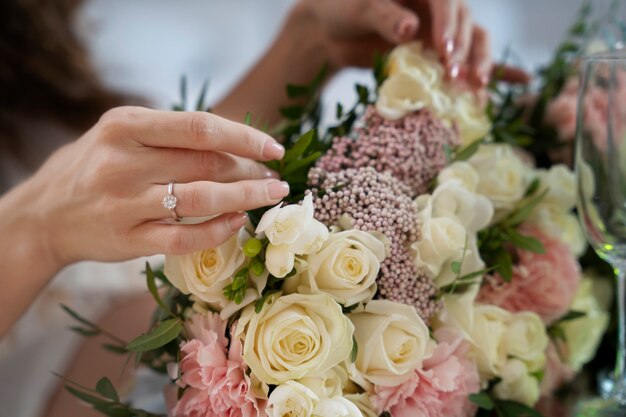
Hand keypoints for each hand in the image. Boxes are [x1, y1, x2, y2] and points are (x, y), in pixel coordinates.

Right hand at [26, 107, 287, 265]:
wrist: (44, 214)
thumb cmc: (94, 166)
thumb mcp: (121, 134)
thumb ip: (171, 134)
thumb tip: (238, 142)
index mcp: (125, 125)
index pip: (200, 127)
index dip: (245, 137)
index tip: (273, 148)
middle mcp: (123, 162)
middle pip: (207, 164)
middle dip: (250, 171)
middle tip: (273, 177)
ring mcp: (125, 204)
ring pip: (202, 199)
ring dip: (246, 198)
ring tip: (270, 195)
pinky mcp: (129, 240)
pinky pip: (186, 237)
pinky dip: (219, 230)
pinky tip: (238, 222)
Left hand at [296, 0, 525, 86]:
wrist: (334, 31)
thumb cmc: (345, 11)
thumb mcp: (361, 9)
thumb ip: (385, 17)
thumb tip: (410, 29)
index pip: (446, 2)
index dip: (449, 26)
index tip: (444, 51)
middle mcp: (439, 9)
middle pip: (467, 24)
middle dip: (465, 52)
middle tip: (456, 77)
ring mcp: (442, 31)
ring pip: (474, 43)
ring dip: (479, 65)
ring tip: (475, 89)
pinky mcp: (439, 54)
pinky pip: (470, 61)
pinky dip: (495, 71)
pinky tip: (519, 82)